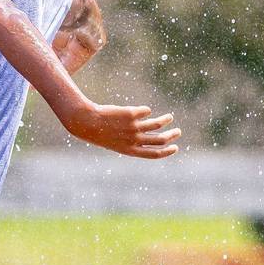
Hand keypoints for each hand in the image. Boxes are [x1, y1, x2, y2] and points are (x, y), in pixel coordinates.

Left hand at [61, 103, 180, 158]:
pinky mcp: (132, 113)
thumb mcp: (115, 141)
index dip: (167, 151)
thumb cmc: (99, 132)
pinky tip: (144, 110)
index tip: (175, 147)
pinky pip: (146, 111)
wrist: (85, 120)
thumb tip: (149, 137)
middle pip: (160, 140)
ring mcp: (133, 126)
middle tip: (177, 131)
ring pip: (157, 124)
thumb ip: (132, 142)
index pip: (154, 154)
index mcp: (129, 150)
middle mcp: (133, 139)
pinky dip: (147, 111)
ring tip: (169, 117)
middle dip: (172, 136)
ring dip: (166, 121)